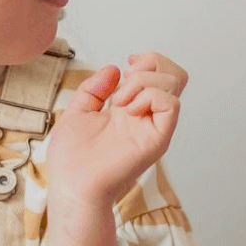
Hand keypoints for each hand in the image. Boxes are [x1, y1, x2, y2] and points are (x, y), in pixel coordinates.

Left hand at [44, 52, 186, 214]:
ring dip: (144, 80)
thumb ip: (95, 89)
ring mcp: (153, 128)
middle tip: (127, 79)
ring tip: (121, 100)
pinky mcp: (156, 140)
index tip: (126, 65)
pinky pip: (171, 105)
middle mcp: (147, 117)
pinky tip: (127, 110)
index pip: (160, 75)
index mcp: (132, 109)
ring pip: (174, 84)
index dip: (148, 60)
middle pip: (175, 75)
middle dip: (151, 62)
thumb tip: (114, 68)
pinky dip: (149, 96)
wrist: (71, 185)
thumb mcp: (78, 111)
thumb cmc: (71, 158)